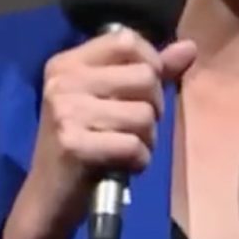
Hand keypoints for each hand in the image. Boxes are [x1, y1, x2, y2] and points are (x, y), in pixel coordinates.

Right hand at [0, 29, 195, 238]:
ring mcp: (65, 112)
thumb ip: (148, 72)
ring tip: (126, 149)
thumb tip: (190, 47)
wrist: (48, 198)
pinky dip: (139, 161)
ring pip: (144, 114)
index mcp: (67, 63)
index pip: (126, 40)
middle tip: (132, 128)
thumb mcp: (108, 102)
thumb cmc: (83, 145)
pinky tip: (123, 166)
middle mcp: (62, 81)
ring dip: (147, 139)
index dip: (149, 64)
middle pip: (144, 77)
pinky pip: (134, 145)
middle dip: (153, 108)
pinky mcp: (74, 144)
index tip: (141, 93)